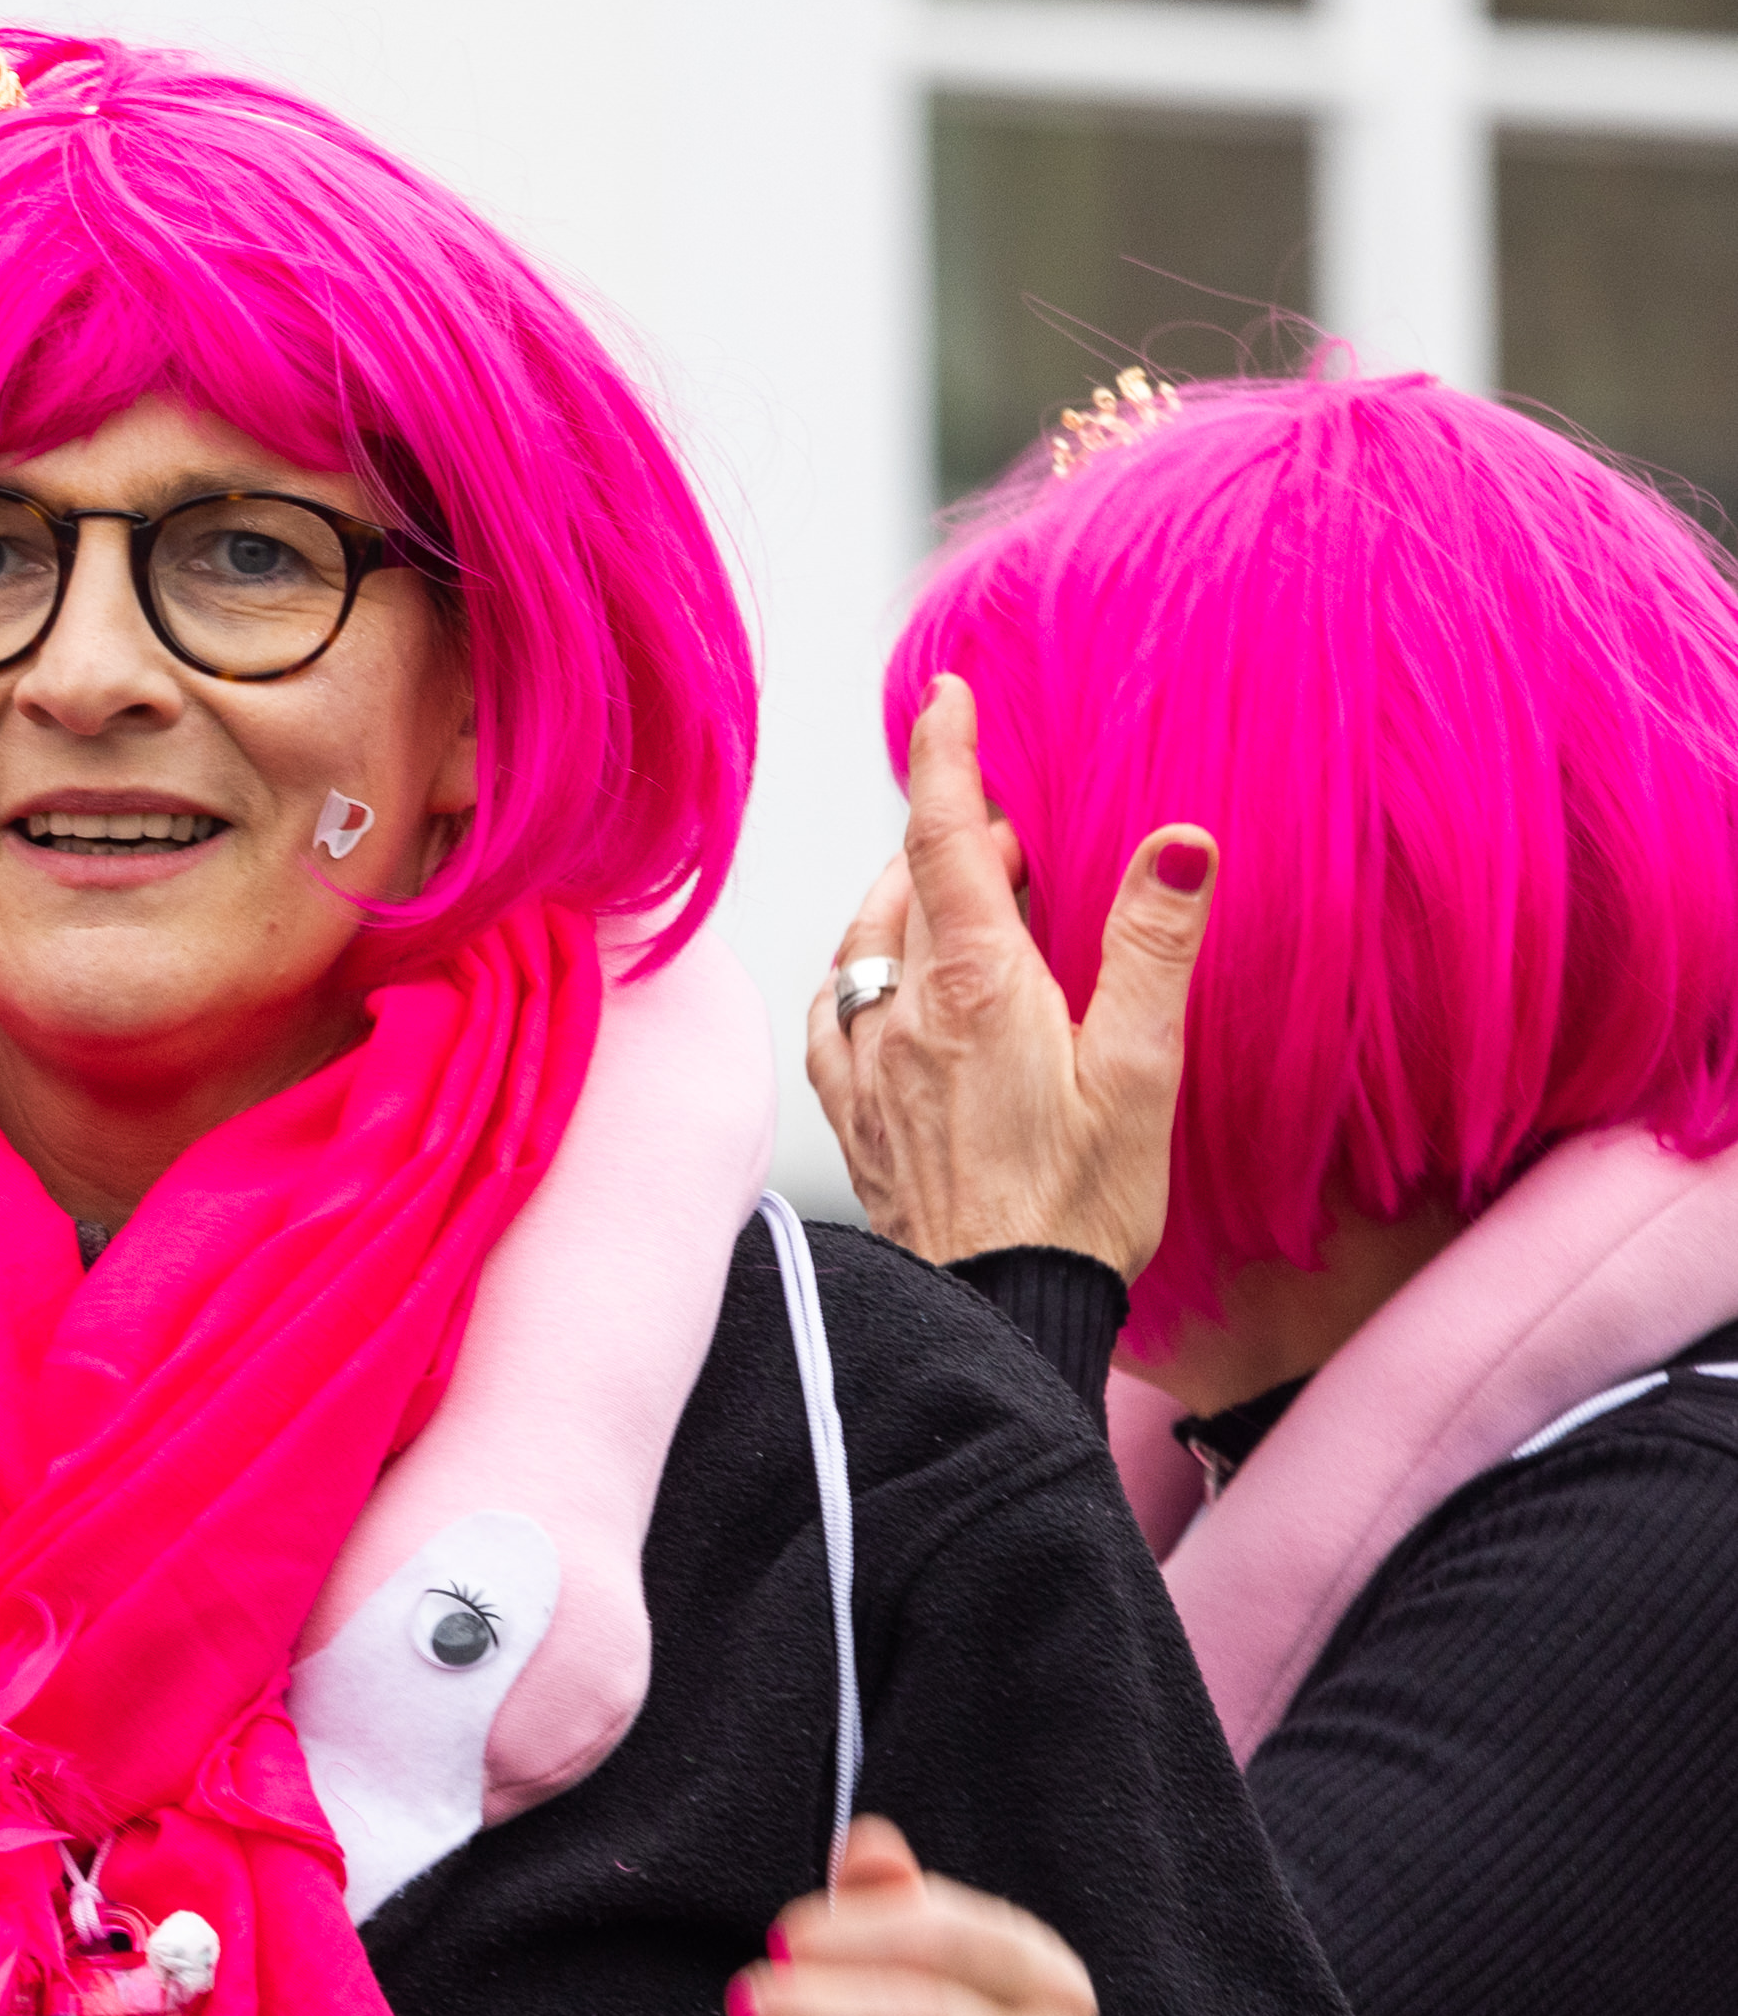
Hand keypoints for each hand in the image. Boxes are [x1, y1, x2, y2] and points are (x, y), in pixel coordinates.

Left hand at [805, 676, 1212, 1278]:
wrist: (992, 1319)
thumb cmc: (1079, 1208)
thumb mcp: (1144, 1071)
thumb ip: (1154, 949)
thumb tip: (1178, 842)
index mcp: (974, 987)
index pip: (942, 839)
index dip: (942, 758)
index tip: (947, 696)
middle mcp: (899, 1015)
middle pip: (906, 887)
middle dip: (946, 835)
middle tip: (1010, 821)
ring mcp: (864, 1067)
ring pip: (865, 945)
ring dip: (904, 900)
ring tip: (965, 891)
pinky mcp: (853, 1117)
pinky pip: (837, 1014)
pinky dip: (865, 971)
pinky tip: (889, 985)